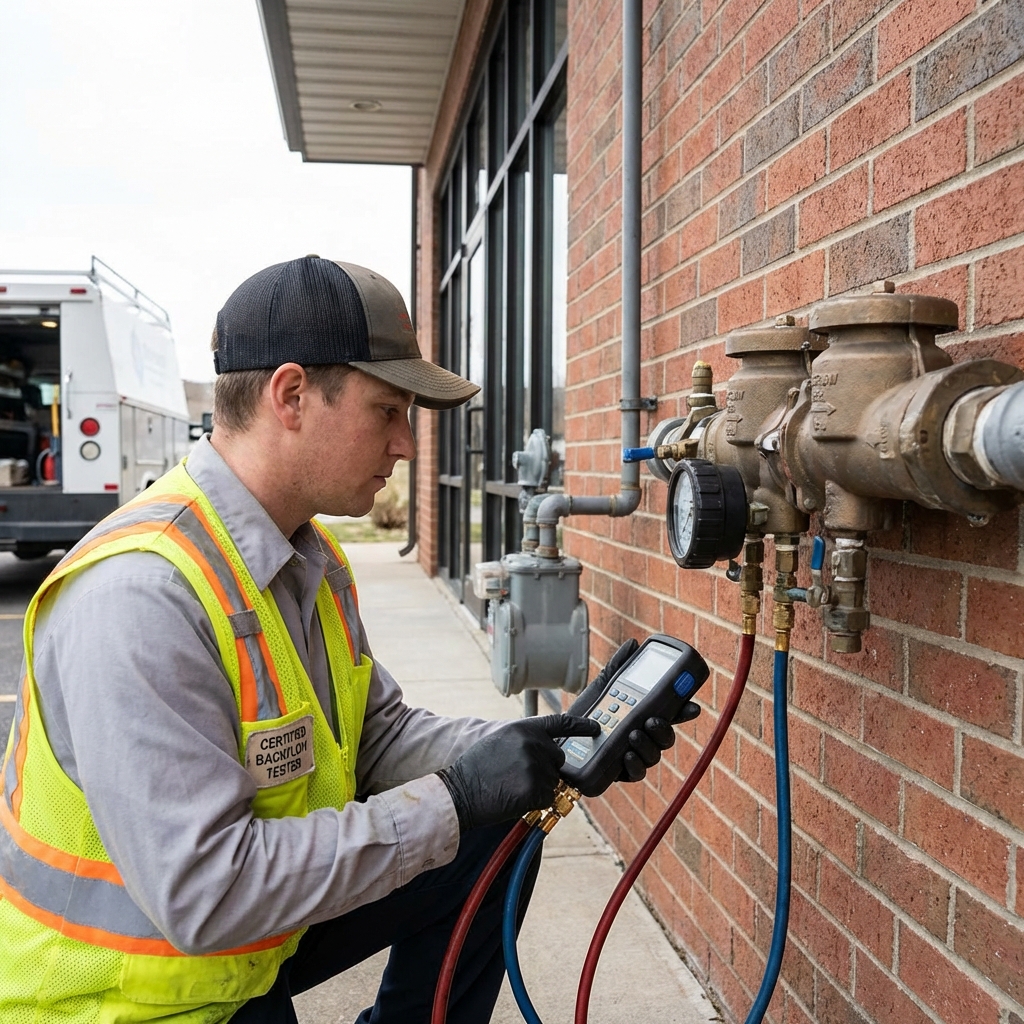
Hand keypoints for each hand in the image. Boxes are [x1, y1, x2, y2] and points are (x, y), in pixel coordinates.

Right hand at [437, 714, 599, 830]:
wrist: (459, 792)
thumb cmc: (476, 769)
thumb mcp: (500, 741)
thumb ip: (525, 741)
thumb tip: (548, 752)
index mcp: (524, 728)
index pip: (560, 724)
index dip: (581, 726)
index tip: (596, 728)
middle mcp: (534, 743)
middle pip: (558, 758)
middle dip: (547, 769)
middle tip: (519, 776)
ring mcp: (536, 766)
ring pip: (553, 781)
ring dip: (539, 788)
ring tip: (512, 787)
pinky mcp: (536, 789)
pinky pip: (548, 798)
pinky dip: (536, 802)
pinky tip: (515, 798)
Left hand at [566, 638, 702, 784]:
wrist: (558, 737)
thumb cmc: (584, 714)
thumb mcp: (600, 687)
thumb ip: (617, 667)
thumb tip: (632, 644)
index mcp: (643, 716)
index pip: (670, 714)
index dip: (685, 711)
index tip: (692, 706)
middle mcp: (642, 737)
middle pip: (666, 737)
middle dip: (664, 730)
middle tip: (652, 720)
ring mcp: (633, 755)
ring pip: (653, 755)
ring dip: (648, 746)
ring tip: (634, 734)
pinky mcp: (619, 771)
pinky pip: (635, 773)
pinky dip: (634, 765)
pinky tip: (628, 756)